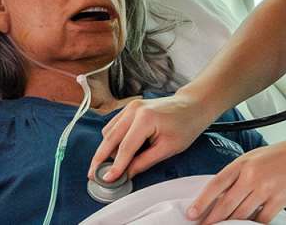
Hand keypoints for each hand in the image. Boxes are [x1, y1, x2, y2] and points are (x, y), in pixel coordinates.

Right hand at [88, 93, 216, 182]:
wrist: (192, 106)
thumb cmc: (185, 126)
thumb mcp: (168, 149)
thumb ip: (144, 162)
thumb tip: (127, 174)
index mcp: (145, 119)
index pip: (125, 147)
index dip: (115, 166)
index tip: (106, 179)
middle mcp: (133, 110)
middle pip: (110, 138)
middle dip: (100, 158)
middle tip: (94, 175)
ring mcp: (130, 107)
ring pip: (108, 131)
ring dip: (106, 149)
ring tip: (108, 166)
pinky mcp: (129, 108)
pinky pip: (114, 125)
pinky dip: (111, 140)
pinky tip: (115, 152)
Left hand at [187, 140, 285, 223]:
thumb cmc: (283, 155)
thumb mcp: (254, 158)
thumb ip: (238, 174)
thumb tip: (221, 194)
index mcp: (242, 163)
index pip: (215, 185)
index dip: (202, 201)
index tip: (192, 213)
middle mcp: (251, 176)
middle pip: (226, 204)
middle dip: (212, 219)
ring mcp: (266, 188)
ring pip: (242, 214)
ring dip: (232, 224)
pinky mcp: (280, 200)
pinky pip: (262, 219)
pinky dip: (255, 224)